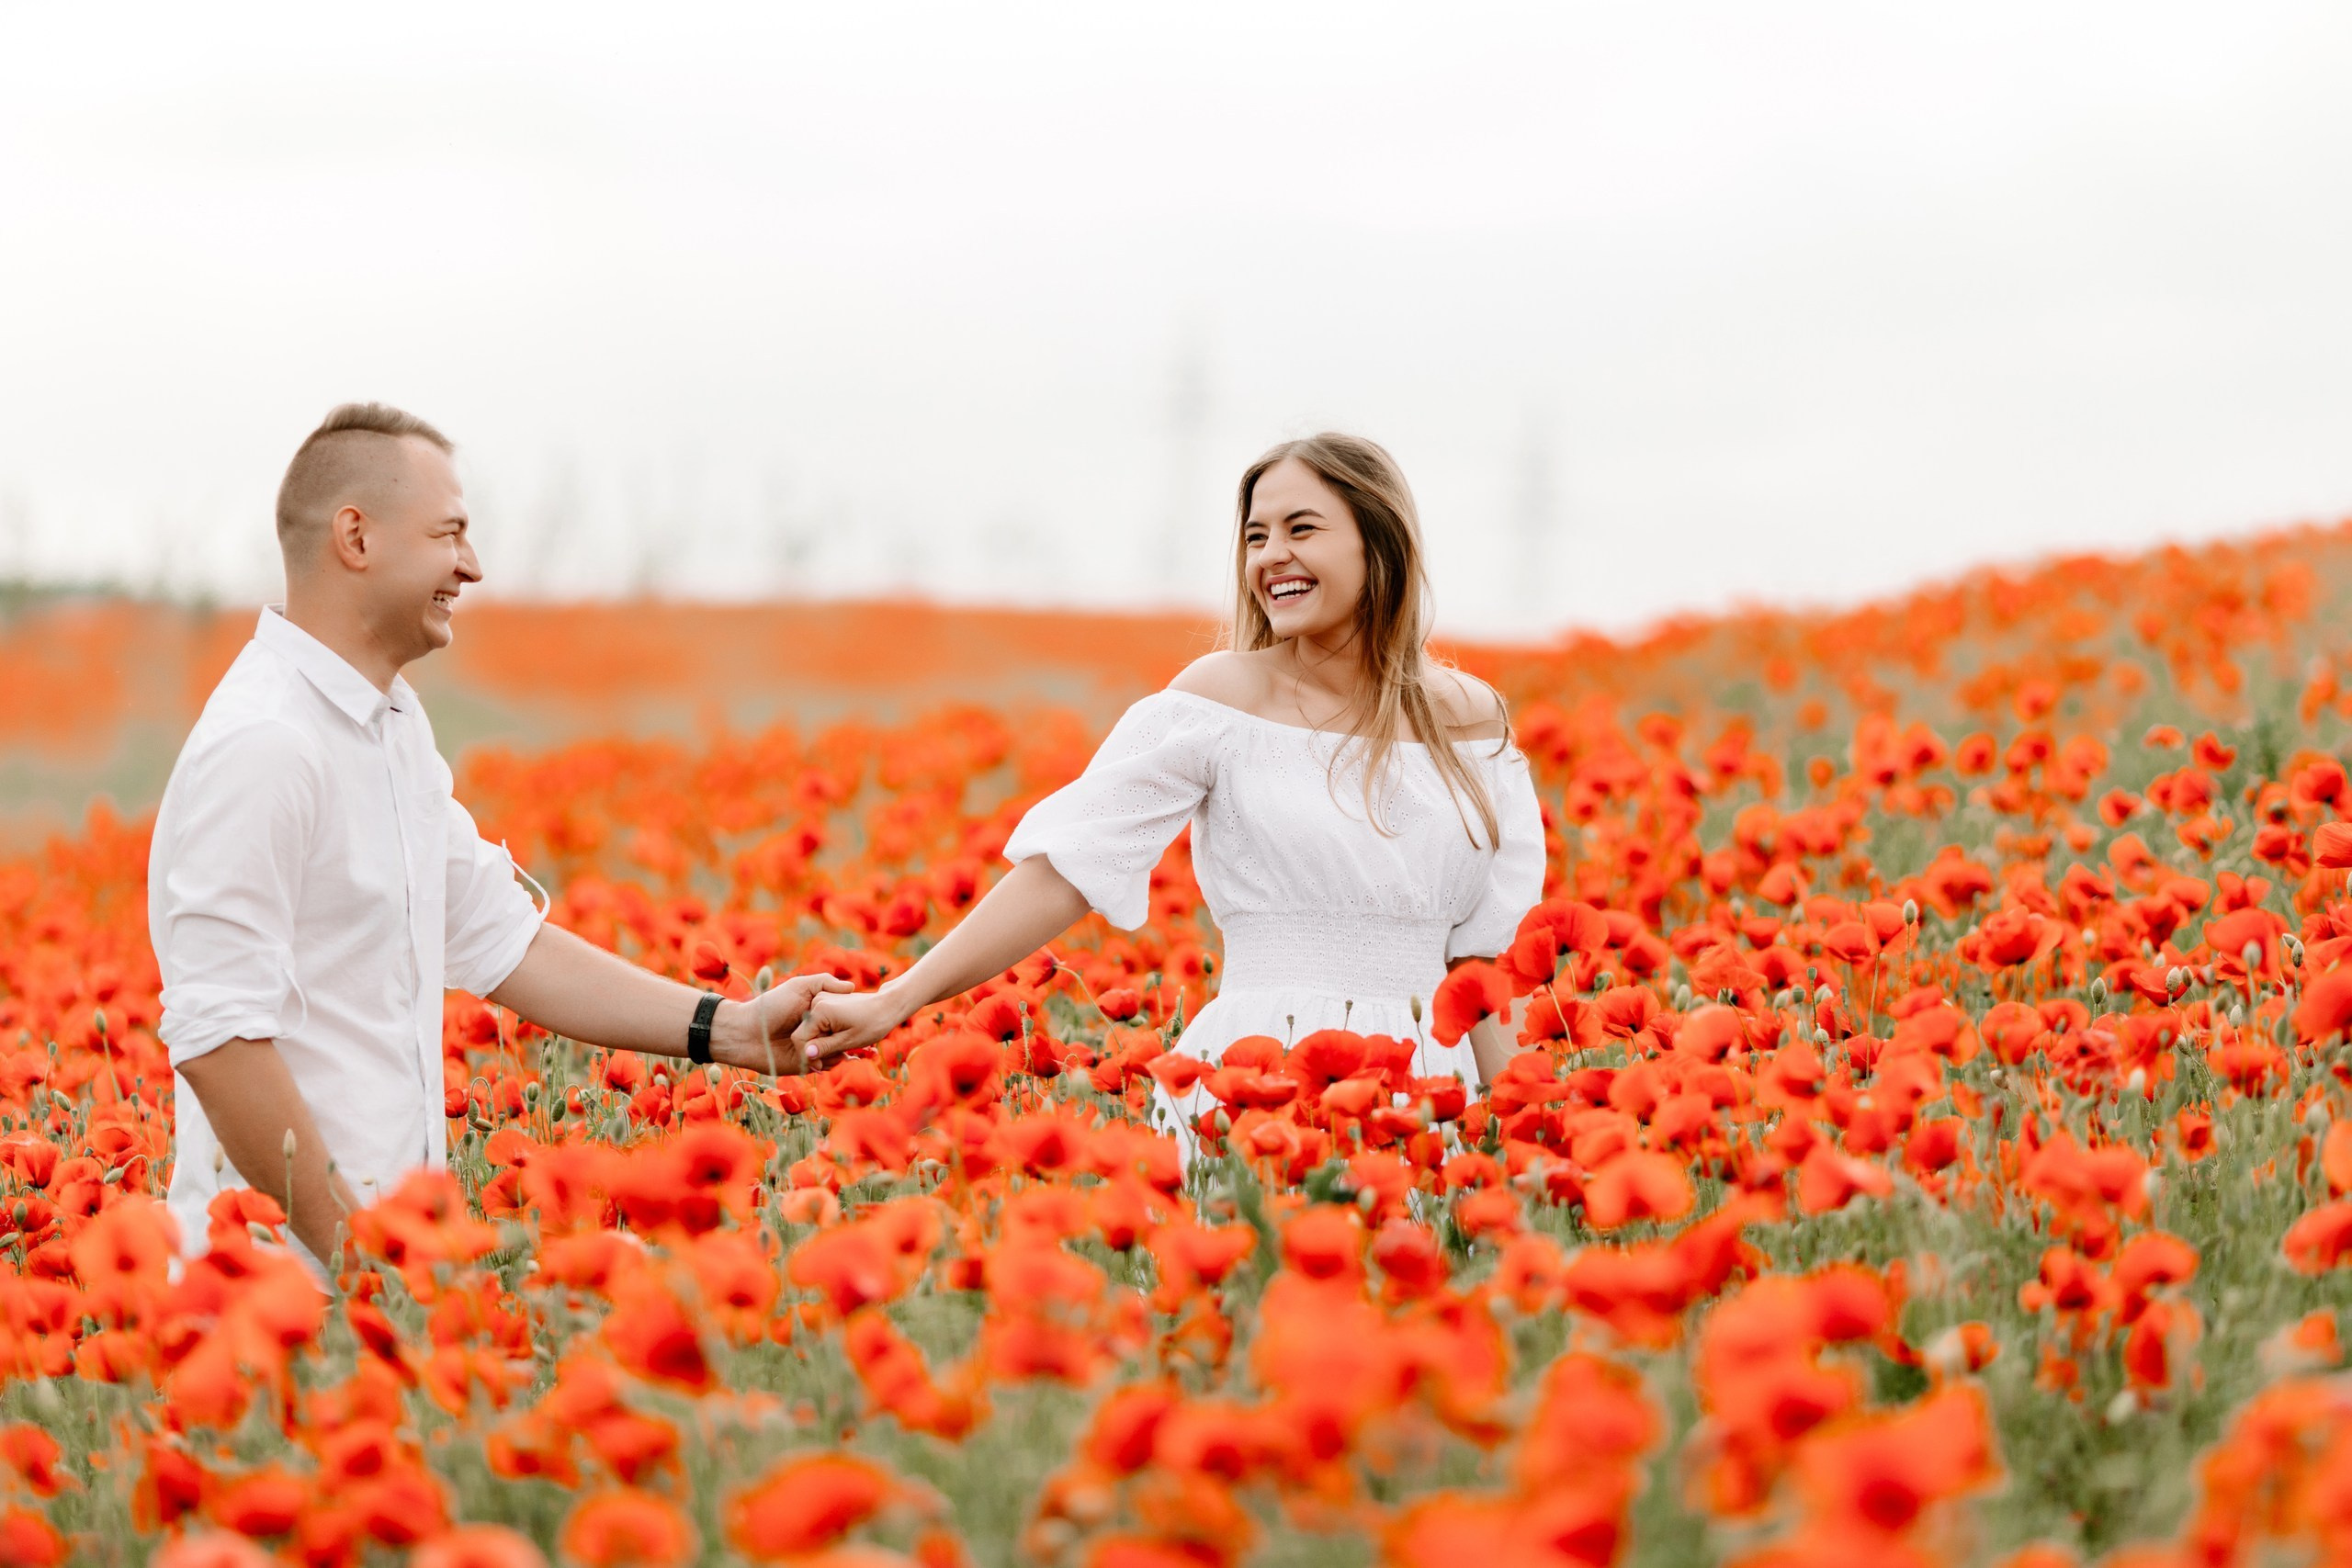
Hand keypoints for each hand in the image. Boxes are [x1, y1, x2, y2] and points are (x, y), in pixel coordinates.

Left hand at [712, 972, 855, 1073]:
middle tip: (858, 1037)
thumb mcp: (798, 986)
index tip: (863, 1015)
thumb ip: (824, 982)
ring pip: (836, 1053)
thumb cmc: (770, 1007)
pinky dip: (828, 1063)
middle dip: (850, 1037)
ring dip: (839, 1051)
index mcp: (818, 1013)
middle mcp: (817, 1031)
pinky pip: (823, 1067)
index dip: (852, 1017)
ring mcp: (812, 1048)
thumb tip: (851, 987)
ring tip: (842, 1049)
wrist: (745, 1034)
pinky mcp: (805, 1065)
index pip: (842, 1016)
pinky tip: (826, 1057)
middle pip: (842, 1036)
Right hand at [791, 987, 911, 1057]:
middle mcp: (817, 1001)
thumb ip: (825, 1047)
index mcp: (820, 1010)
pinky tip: (843, 1041)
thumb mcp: (848, 1040)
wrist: (889, 1005)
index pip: (800, 1038)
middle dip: (819, 1050)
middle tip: (839, 1059)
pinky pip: (821, 1024)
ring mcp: (822, 1000)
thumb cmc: (872, 1023)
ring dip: (825, 1044)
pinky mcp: (827, 1002)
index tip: (821, 1068)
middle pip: (807, 1034)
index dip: (808, 1056)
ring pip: (814, 1030)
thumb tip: (807, 1054)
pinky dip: (829, 1035)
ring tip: (844, 1051)